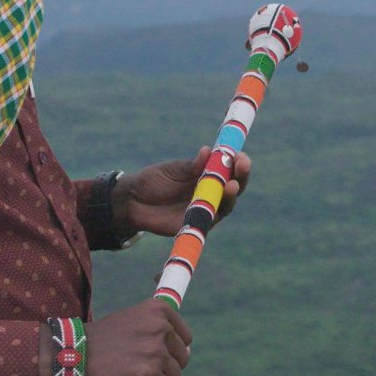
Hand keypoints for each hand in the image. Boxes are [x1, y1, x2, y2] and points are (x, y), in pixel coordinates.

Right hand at [83, 300, 192, 375]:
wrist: (74, 354)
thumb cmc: (103, 339)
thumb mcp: (134, 319)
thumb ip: (159, 330)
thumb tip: (187, 352)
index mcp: (160, 310)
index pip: (186, 339)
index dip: (171, 351)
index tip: (153, 355)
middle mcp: (161, 328)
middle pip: (182, 360)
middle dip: (165, 370)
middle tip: (141, 371)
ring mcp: (156, 352)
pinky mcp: (149, 375)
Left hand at [114, 146, 251, 236]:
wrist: (133, 202)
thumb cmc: (154, 181)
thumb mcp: (172, 170)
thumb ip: (190, 166)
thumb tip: (208, 150)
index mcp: (208, 176)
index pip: (230, 169)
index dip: (238, 163)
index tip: (241, 155)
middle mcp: (210, 193)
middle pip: (234, 188)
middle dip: (241, 177)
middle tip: (242, 167)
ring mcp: (204, 210)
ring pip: (225, 205)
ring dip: (230, 196)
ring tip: (231, 185)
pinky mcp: (195, 225)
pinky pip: (207, 221)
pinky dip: (212, 214)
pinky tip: (213, 206)